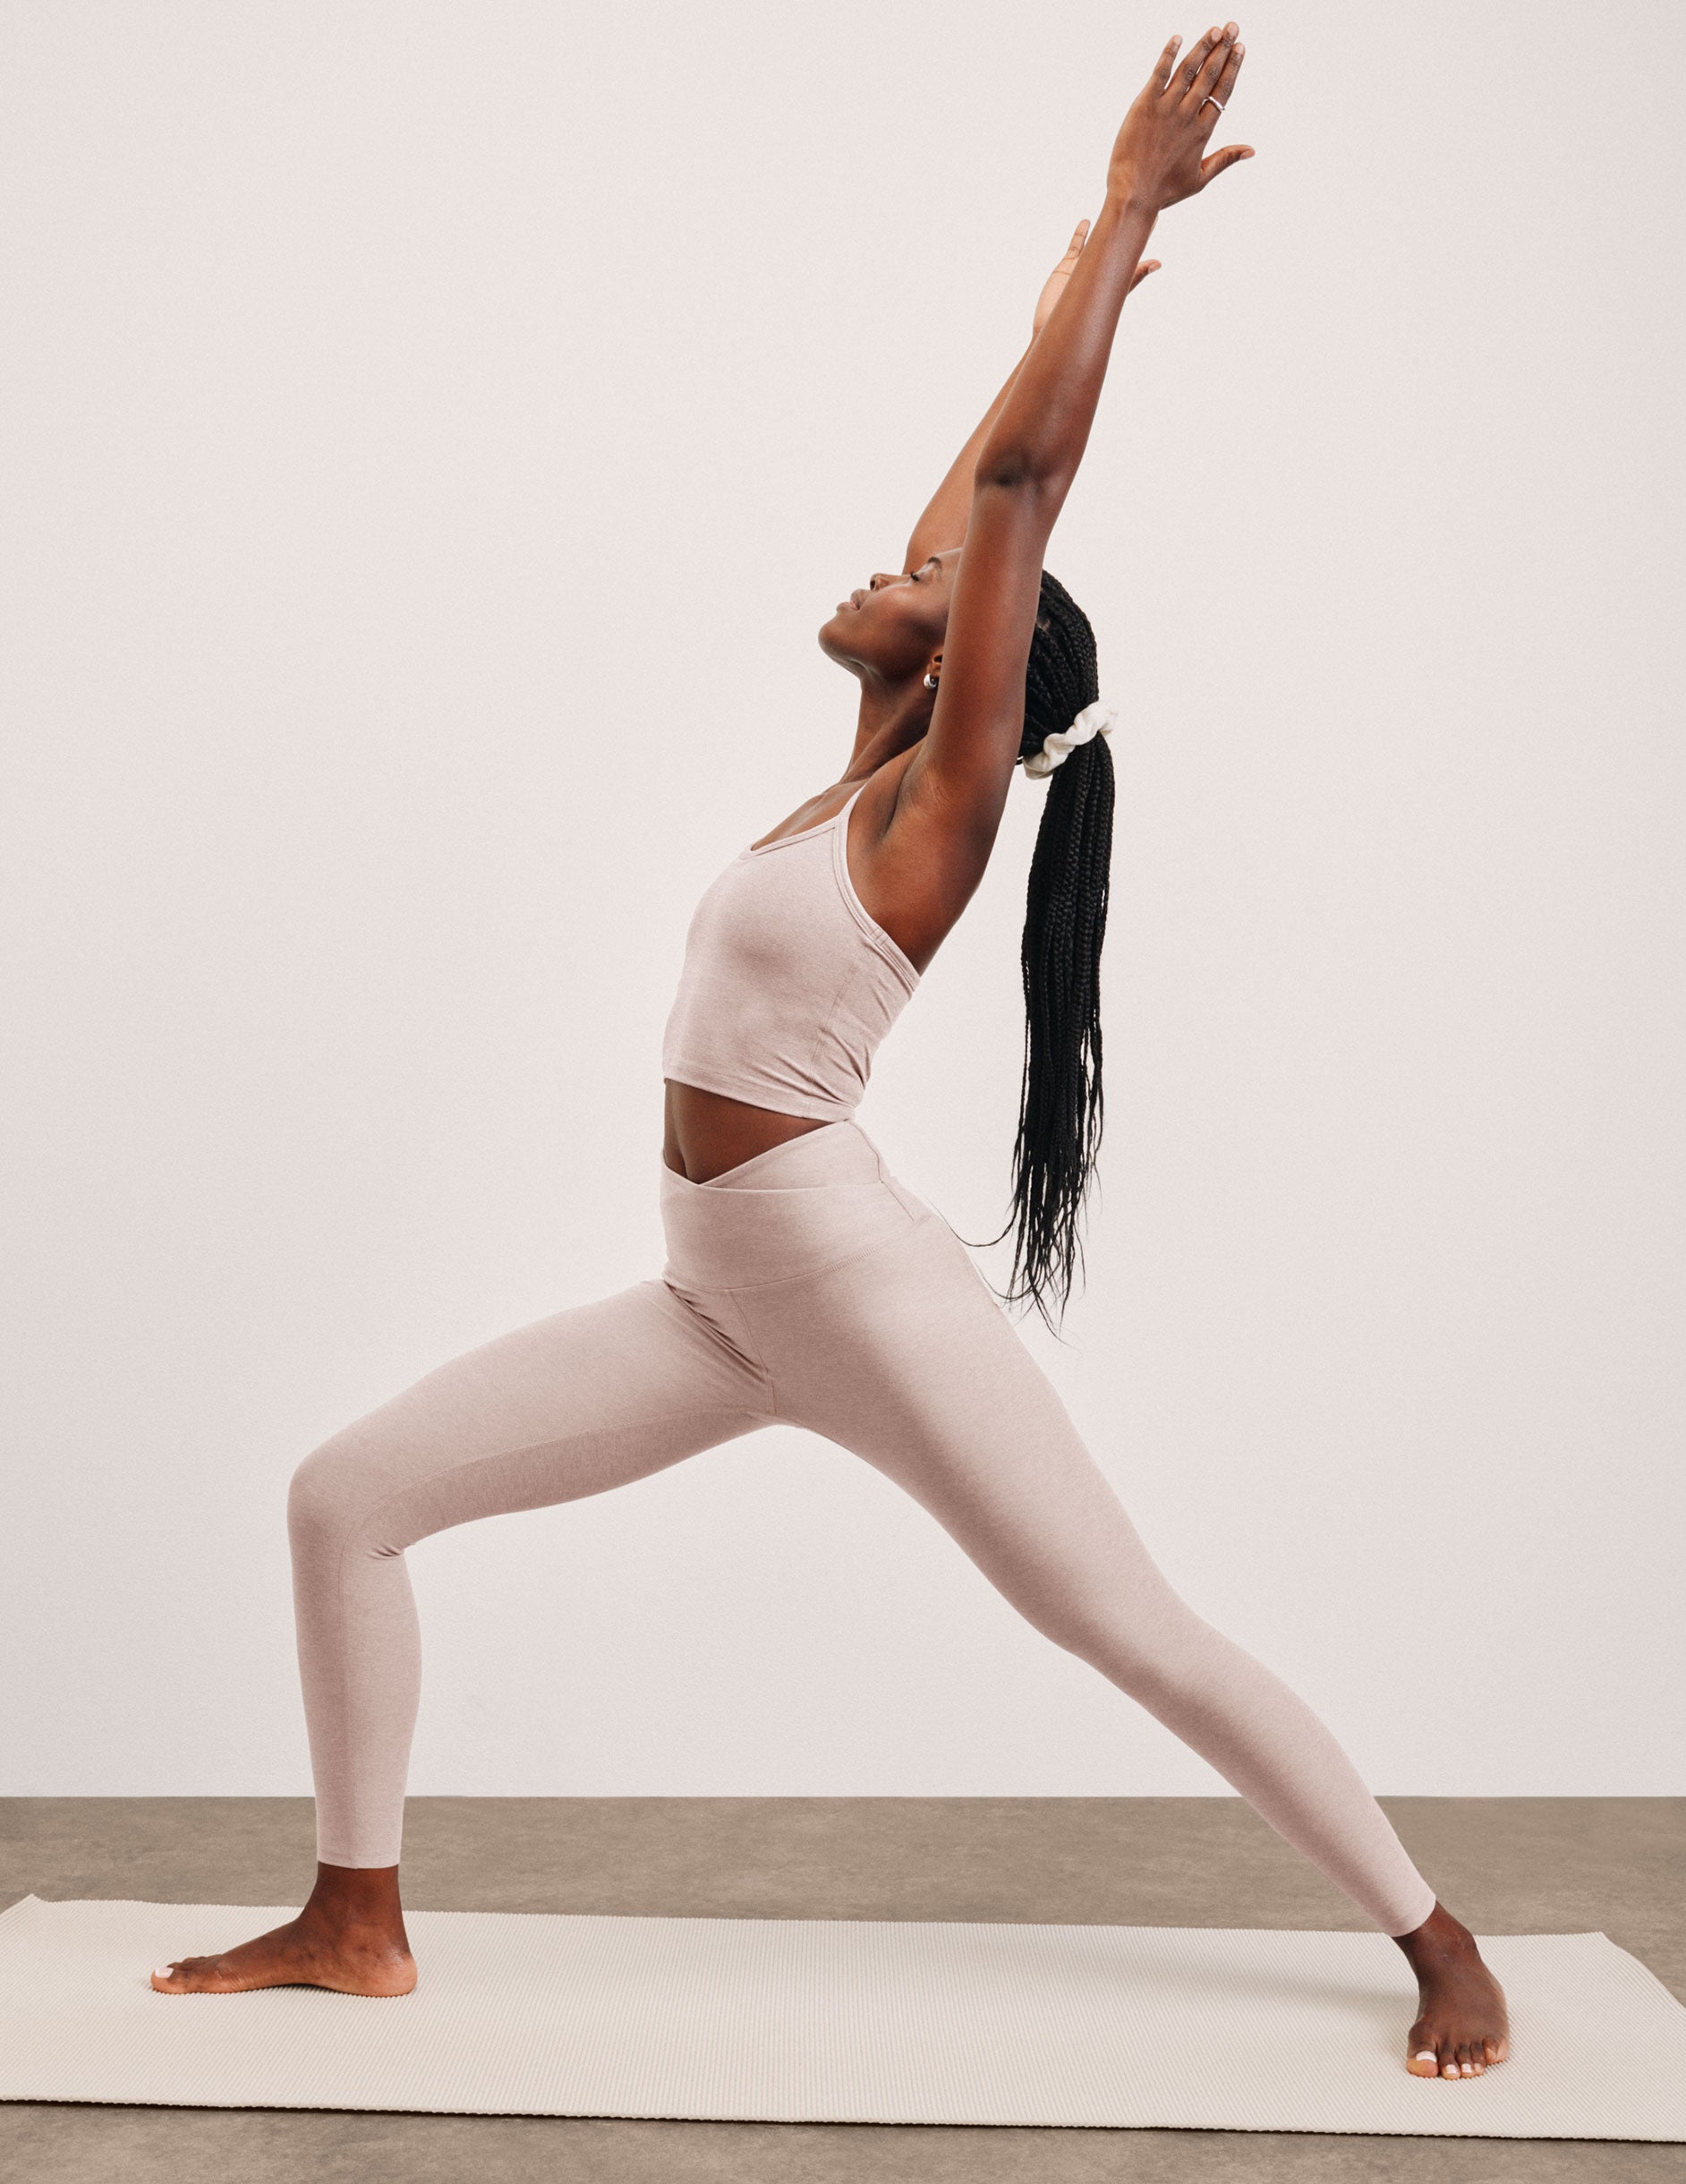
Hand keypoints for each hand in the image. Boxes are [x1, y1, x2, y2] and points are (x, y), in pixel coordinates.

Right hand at [1032, 218, 1159, 335]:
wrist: (1055, 326)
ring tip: (1113, 207)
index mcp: (1116, 277)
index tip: (1155, 217)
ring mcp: (1085, 266)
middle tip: (1138, 201)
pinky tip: (1087, 222)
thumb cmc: (1086, 318)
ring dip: (1104, 224)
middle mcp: (1102, 269)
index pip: (1134, 251)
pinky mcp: (1068, 266)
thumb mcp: (1116, 293)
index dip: (1144, 234)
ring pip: (1097, 239)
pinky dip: (1081, 233)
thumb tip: (1160, 263)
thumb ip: (1136, 275)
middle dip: (1127, 223)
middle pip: (1117, 240)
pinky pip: (1076, 245)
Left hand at [1106, 23, 1252, 212]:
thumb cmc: (1165, 191)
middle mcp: (1186, 116)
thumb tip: (1252, 149)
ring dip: (1202, 47)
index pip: (1221, 91)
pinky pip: (1159, 74)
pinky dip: (1168, 55)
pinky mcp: (1144, 106)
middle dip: (1223, 49)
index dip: (1232, 67)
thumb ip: (1225, 159)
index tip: (1240, 47)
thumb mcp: (1200, 179)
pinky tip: (1177, 38)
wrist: (1133, 196)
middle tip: (1233, 26)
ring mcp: (1166, 109)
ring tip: (1215, 29)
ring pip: (1188, 71)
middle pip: (1209, 76)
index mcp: (1202, 131)